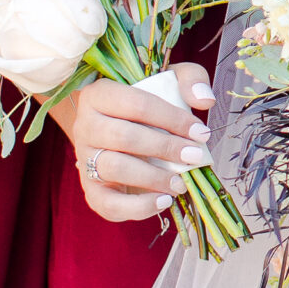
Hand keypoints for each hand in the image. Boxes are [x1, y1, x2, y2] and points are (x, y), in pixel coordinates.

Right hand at [49, 63, 213, 221]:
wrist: (113, 128)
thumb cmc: (145, 105)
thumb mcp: (167, 81)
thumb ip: (190, 79)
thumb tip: (205, 101)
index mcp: (100, 95)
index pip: (137, 104)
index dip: (172, 119)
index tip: (200, 132)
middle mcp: (85, 126)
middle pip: (125, 137)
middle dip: (166, 148)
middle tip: (194, 156)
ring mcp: (84, 159)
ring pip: (114, 168)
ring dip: (153, 178)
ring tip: (181, 183)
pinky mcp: (89, 189)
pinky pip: (107, 203)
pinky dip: (137, 207)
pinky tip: (163, 201)